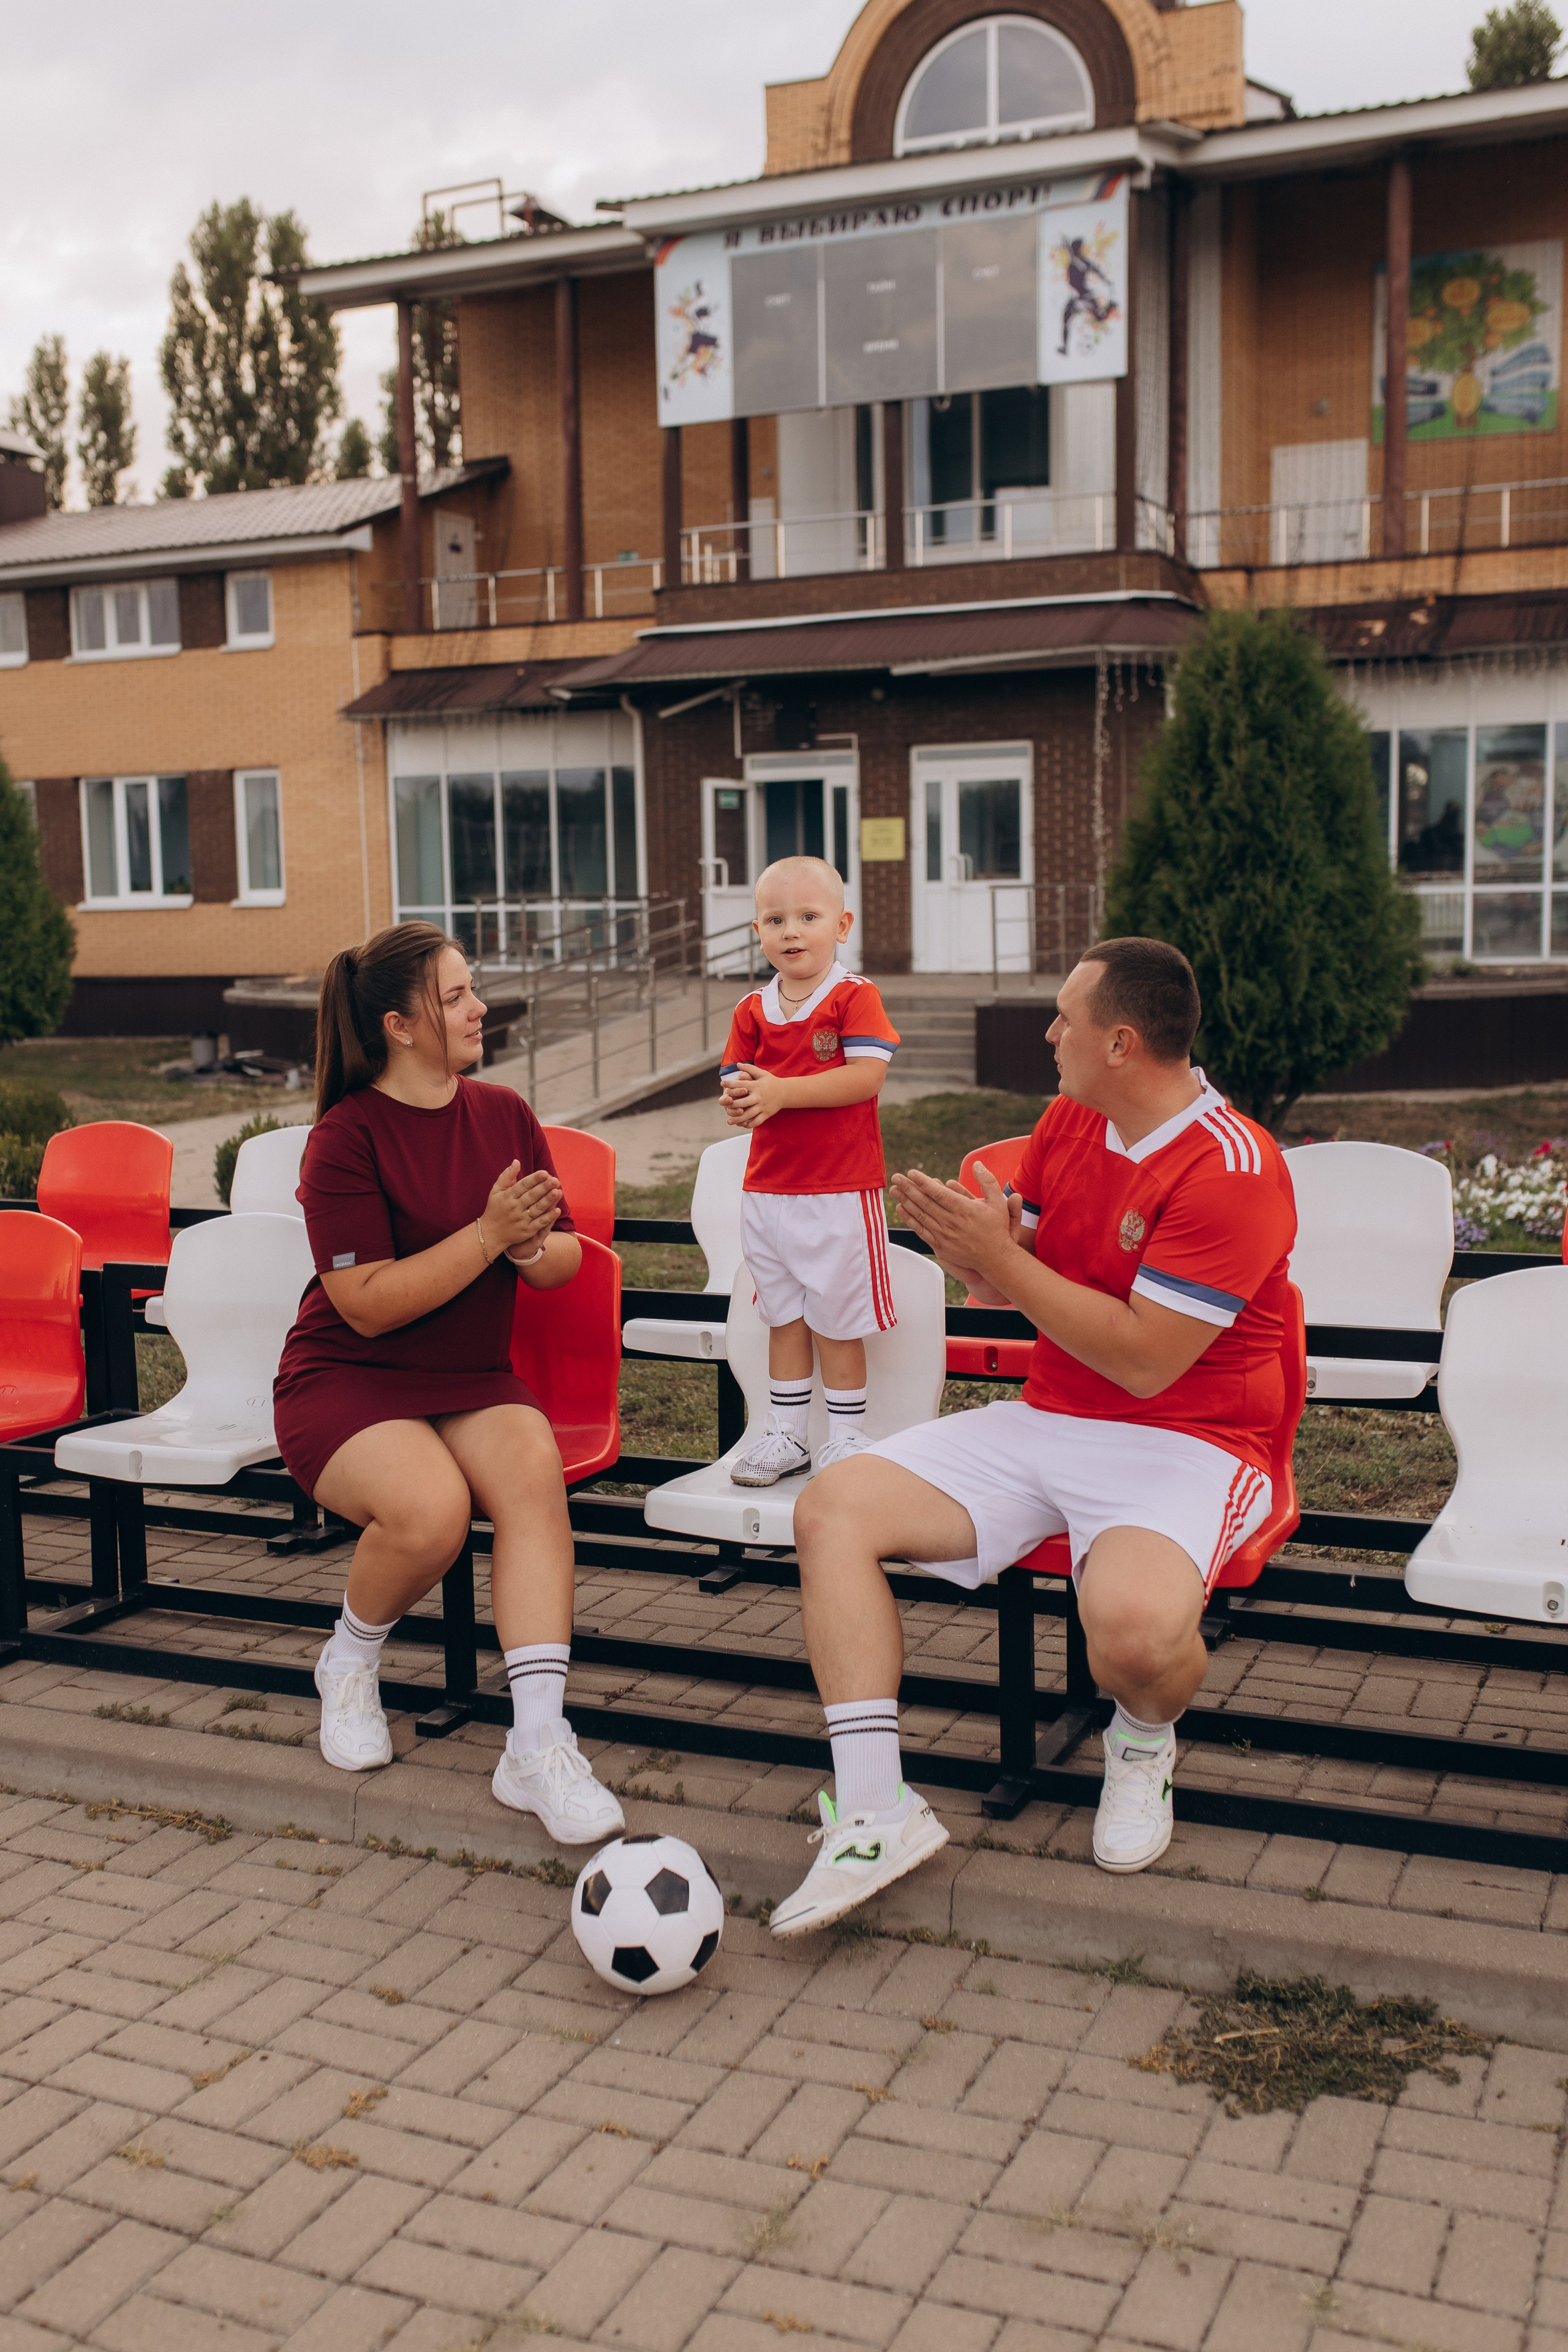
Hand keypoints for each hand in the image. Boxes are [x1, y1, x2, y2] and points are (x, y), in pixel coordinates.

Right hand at [478, 1163, 562, 1260]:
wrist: (490, 1234)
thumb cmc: (494, 1209)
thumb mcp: (495, 1191)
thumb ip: (506, 1177)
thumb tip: (516, 1161)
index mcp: (508, 1197)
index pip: (523, 1186)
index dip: (534, 1179)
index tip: (544, 1173)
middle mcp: (514, 1208)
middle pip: (531, 1196)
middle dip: (544, 1188)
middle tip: (555, 1180)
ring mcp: (521, 1220)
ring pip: (537, 1209)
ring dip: (548, 1201)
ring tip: (558, 1192)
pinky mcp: (527, 1231)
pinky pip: (539, 1223)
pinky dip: (548, 1217)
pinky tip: (557, 1210)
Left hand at [723, 1063, 786, 1128]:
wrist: (786, 1092)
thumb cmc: (771, 1082)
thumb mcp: (762, 1073)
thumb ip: (749, 1068)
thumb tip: (738, 1064)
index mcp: (756, 1086)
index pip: (741, 1085)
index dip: (731, 1084)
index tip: (722, 1084)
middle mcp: (759, 1097)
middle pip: (744, 1102)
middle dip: (733, 1104)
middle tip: (726, 1105)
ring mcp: (763, 1106)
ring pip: (749, 1114)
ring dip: (738, 1119)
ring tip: (730, 1121)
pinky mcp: (766, 1114)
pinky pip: (757, 1121)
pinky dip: (749, 1124)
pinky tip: (742, 1125)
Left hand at [889, 1163, 1014, 1285]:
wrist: (995, 1258)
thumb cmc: (996, 1228)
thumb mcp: (998, 1201)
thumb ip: (987, 1180)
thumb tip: (978, 1163)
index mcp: (964, 1209)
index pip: (938, 1193)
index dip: (923, 1182)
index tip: (912, 1173)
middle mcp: (951, 1221)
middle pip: (925, 1202)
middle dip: (908, 1188)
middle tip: (896, 1177)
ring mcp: (944, 1234)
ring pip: (921, 1215)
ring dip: (905, 1201)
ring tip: (894, 1190)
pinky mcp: (940, 1245)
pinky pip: (921, 1230)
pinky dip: (910, 1219)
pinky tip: (901, 1209)